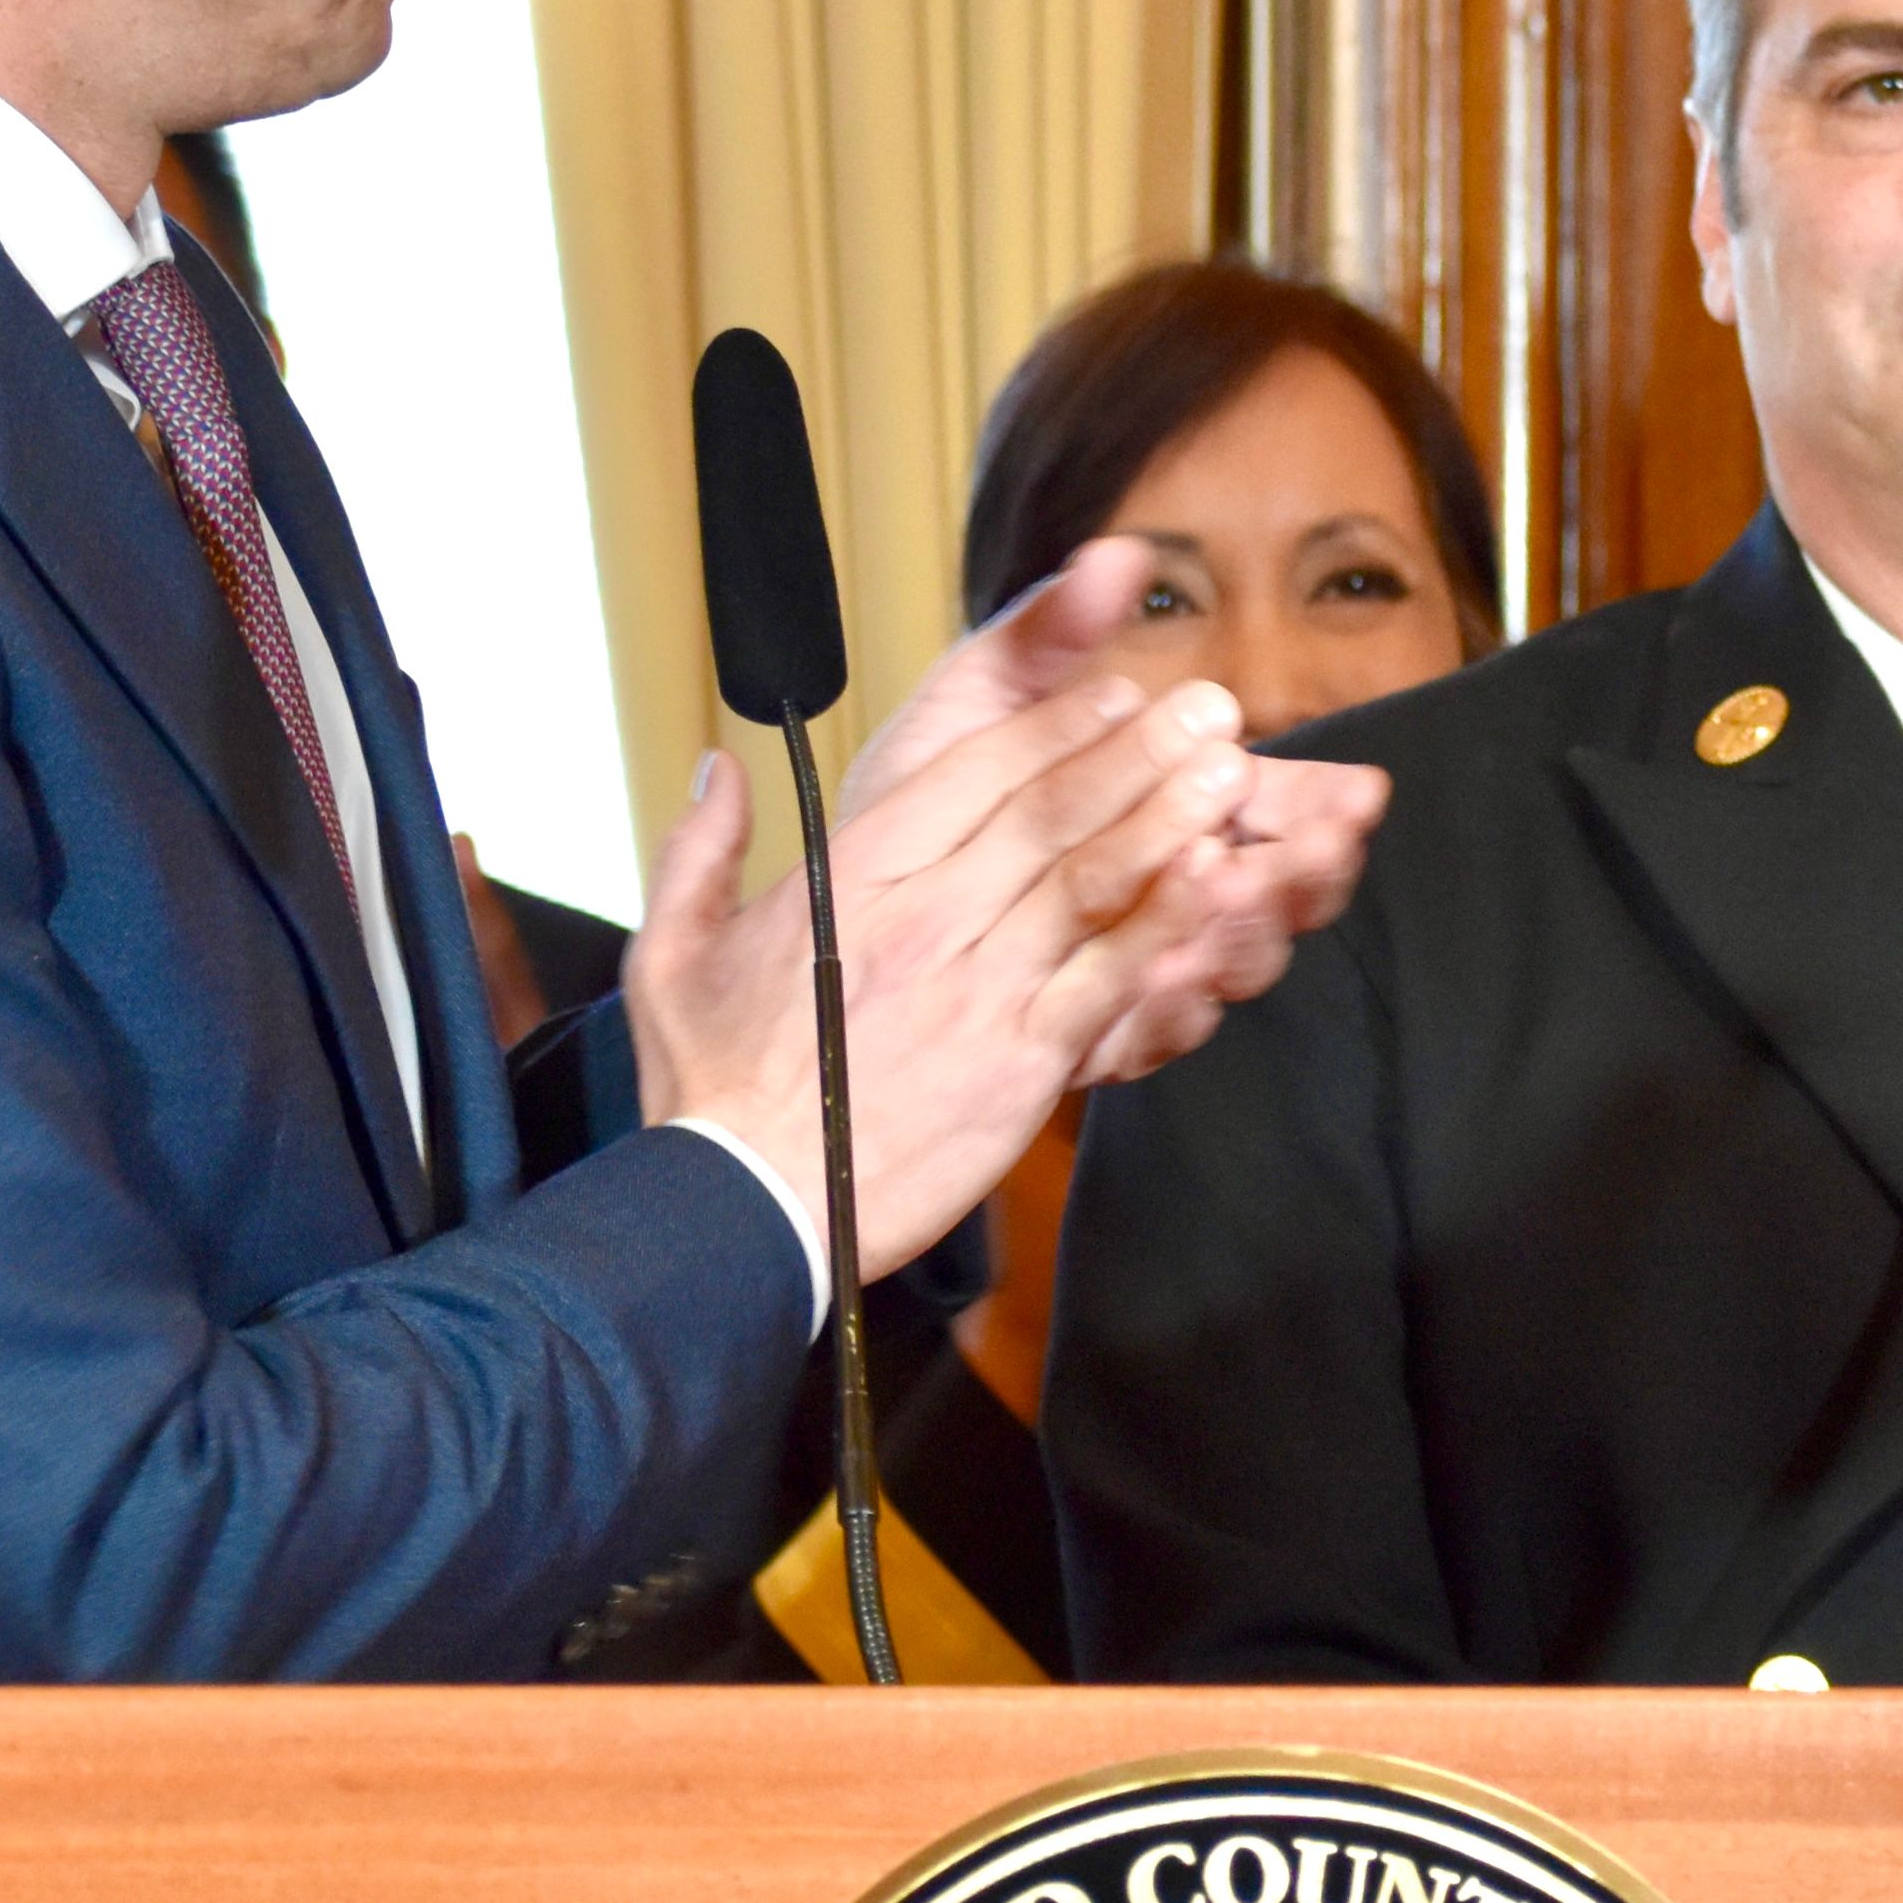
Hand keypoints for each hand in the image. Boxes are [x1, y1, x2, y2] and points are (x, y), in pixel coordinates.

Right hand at [629, 542, 1377, 1274]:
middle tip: (1210, 703)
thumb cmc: (708, 1088)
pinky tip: (1212, 881)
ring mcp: (978, 988)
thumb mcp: (672, 950)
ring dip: (1168, 818)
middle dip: (1137, 749)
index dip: (1053, 727)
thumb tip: (716, 767)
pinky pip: (1107, 977)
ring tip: (1230, 769)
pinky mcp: (1020, 1061)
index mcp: (850, 878)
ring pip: (1089, 881)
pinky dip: (1162, 925)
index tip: (1113, 693)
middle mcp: (923, 917)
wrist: (743, 1209)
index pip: (972, 775)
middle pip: (1049, 811)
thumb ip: (701, 847)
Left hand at [841, 539, 1383, 1085]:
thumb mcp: (981, 698)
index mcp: (1169, 810)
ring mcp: (1140, 966)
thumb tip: (1116, 551)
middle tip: (1314, 853)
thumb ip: (1054, 631)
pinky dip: (1167, 1003)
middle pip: (1280, 895)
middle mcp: (1173, 893)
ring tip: (1228, 890)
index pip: (1281, 812)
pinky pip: (1154, 1030)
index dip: (1325, 805)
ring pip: (1232, 964)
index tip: (1355, 792)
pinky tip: (1165, 972)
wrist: (839, 901)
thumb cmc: (924, 796)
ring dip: (1243, 930)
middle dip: (1307, 875)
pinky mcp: (1094, 1029)